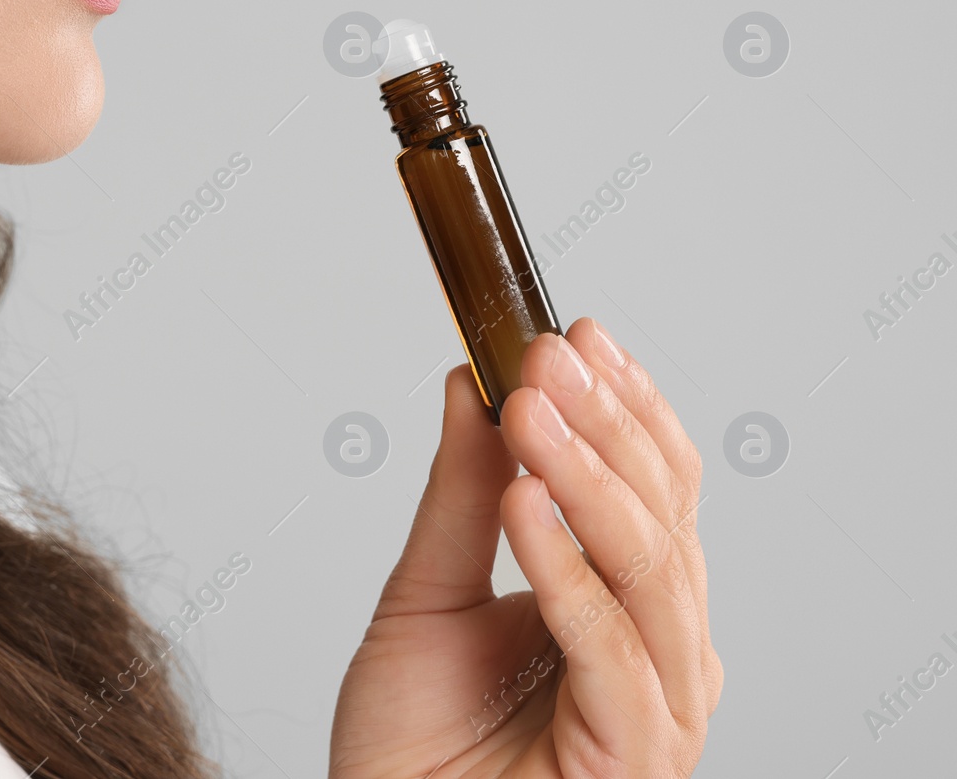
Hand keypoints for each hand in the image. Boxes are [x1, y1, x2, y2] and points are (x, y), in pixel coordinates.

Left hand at [329, 318, 719, 777]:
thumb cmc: (410, 743)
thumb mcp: (427, 590)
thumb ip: (462, 492)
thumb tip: (473, 384)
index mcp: (628, 608)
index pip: (657, 487)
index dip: (623, 407)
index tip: (575, 336)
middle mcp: (660, 652)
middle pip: (662, 516)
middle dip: (603, 423)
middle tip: (544, 356)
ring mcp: (656, 706)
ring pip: (648, 569)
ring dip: (585, 477)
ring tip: (528, 410)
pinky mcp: (630, 755)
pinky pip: (608, 646)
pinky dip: (565, 565)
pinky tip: (524, 501)